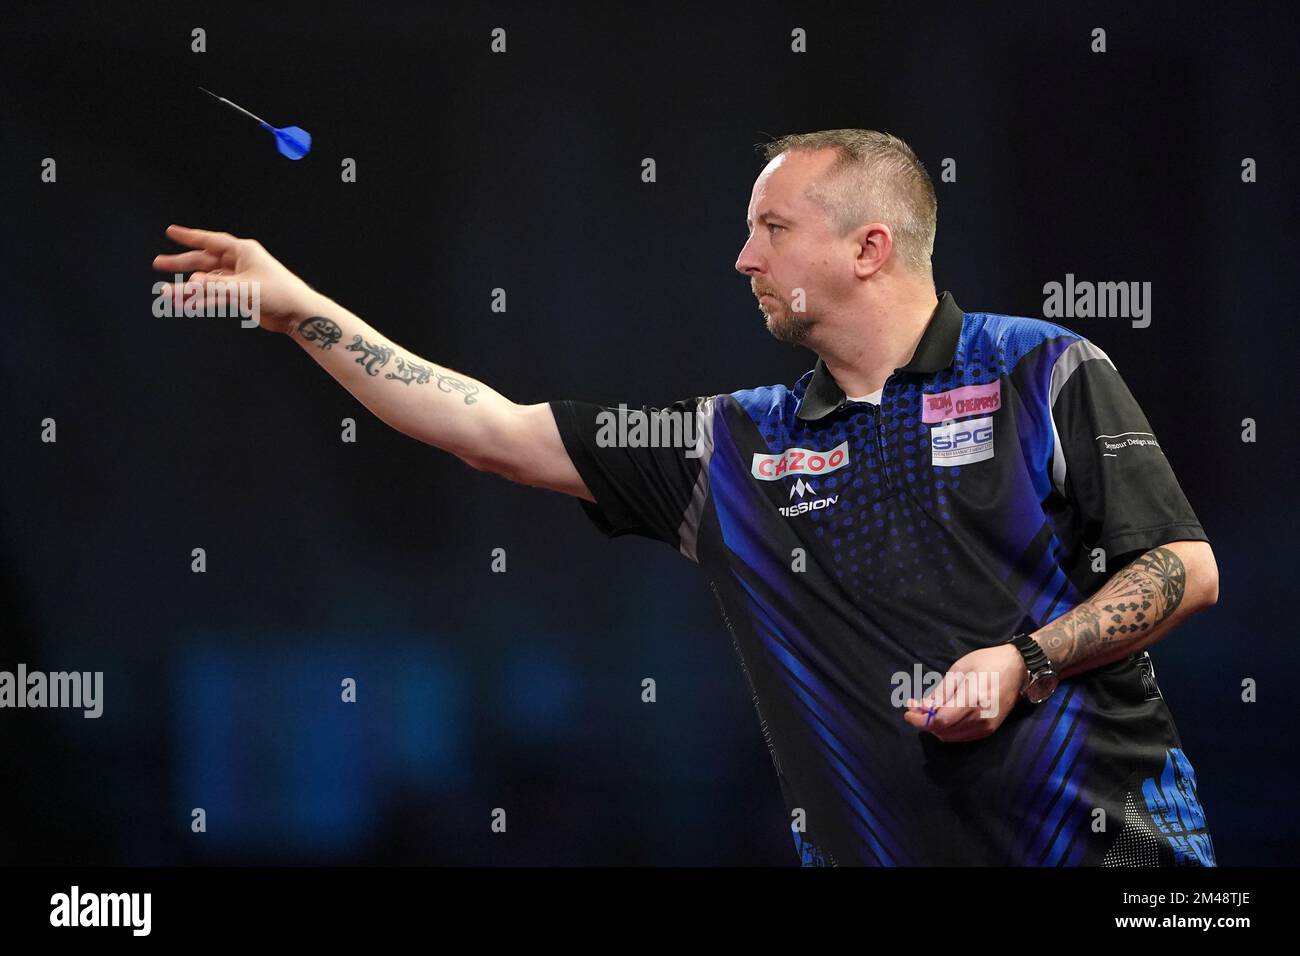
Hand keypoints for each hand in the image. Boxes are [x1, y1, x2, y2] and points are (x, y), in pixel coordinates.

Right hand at [152, 224, 323, 333]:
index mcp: (243, 251)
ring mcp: (239, 279)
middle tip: (159, 263)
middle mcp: (239, 262)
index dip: (189, 236)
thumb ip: (215, 287)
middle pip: (204, 260)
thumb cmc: (278, 294)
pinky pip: (215, 295)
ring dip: (188, 287)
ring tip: (166, 292)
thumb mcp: (244, 288)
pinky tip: (186, 304)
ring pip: (207, 281)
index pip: (210, 240)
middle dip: (182, 262)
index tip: (170, 231)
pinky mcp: (241, 295)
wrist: (298, 313)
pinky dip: (201, 299)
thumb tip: (189, 283)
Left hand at [903, 644, 1026, 741]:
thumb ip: (941, 692)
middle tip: (915, 706)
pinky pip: (961, 736)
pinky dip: (947, 729)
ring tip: (926, 710)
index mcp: (973, 699)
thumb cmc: (987, 662)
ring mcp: (986, 727)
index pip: (941, 720)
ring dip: (934, 726)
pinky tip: (942, 716)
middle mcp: (980, 718)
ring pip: (950, 736)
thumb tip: (921, 707)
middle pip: (943, 731)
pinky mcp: (989, 730)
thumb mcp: (960, 670)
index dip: (921, 720)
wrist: (1018, 668)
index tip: (908, 712)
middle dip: (924, 721)